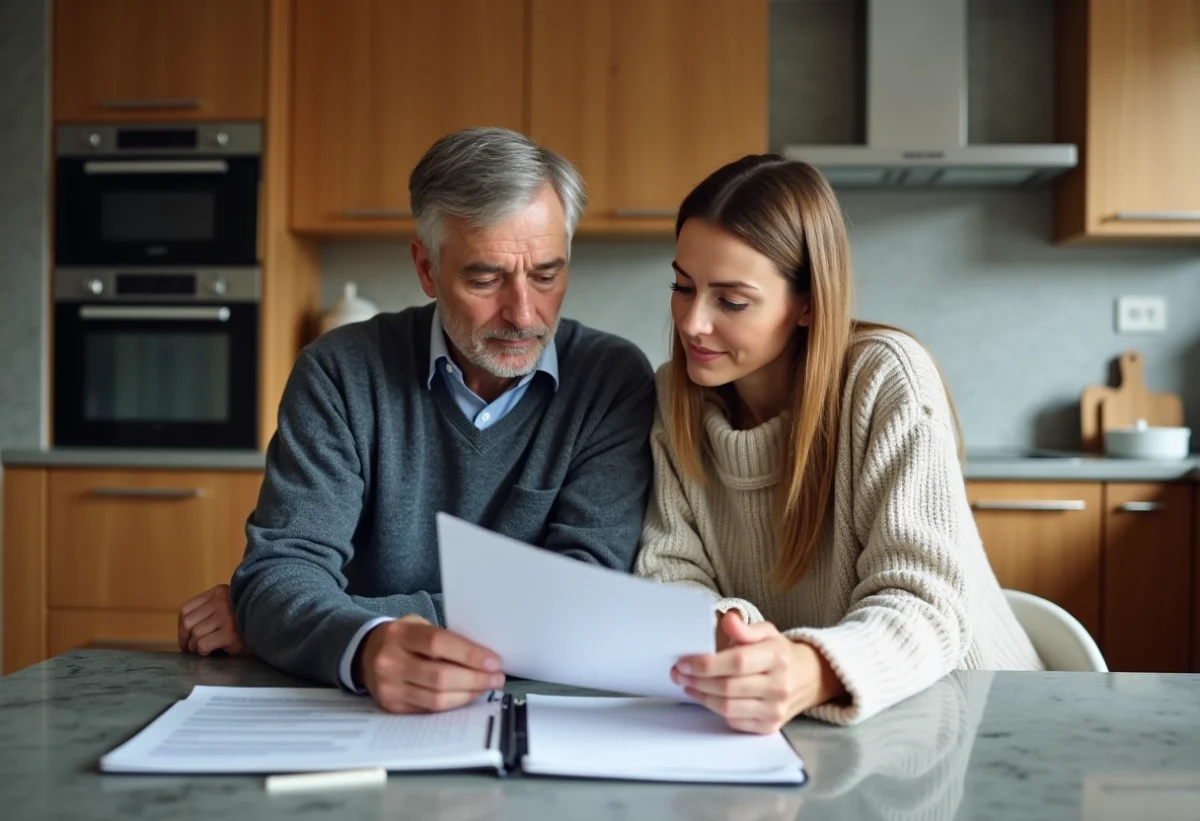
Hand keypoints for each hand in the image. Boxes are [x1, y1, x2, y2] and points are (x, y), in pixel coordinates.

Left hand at [178, 584, 250, 655]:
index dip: (181, 626)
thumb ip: (210, 611)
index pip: (186, 609)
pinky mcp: (230, 633)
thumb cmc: (247, 622)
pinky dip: (202, 652)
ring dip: (195, 647)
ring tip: (204, 651)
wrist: (272, 629)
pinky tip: (212, 652)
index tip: (185, 637)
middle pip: (188, 622)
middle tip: (190, 649)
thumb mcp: (228, 607)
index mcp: (219, 592)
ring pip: (194, 635)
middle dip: (185, 639)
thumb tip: (184, 631)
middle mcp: (222, 601)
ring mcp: (226, 616)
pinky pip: (203, 645)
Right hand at [357, 616, 504, 713]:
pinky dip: (453, 704)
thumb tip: (483, 656)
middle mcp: (389, 661)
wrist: (366, 655)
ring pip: (436, 699)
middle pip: (440, 677)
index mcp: (399, 634)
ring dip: (467, 695)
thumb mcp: (417, 625)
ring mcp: (389, 687)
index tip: (494, 661)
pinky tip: (466, 695)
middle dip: (474, 679)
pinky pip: (429, 710)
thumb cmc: (403, 638)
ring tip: (485, 687)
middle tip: (497, 678)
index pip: (438, 644)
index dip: (469, 654)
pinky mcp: (392, 707)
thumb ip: (444, 638)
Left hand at [672, 612, 845, 733]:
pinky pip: (734, 721)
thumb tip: (728, 620)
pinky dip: (715, 709)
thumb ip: (745, 627)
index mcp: (777, 657)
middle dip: (697, 681)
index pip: (737, 662)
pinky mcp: (769, 726)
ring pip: (727, 707)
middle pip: (728, 687)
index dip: (706, 664)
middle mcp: (780, 686)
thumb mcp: (766, 632)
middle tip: (678, 673)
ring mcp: (775, 709)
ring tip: (687, 684)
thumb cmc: (778, 653)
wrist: (807, 678)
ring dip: (701, 696)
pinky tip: (705, 697)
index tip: (684, 662)